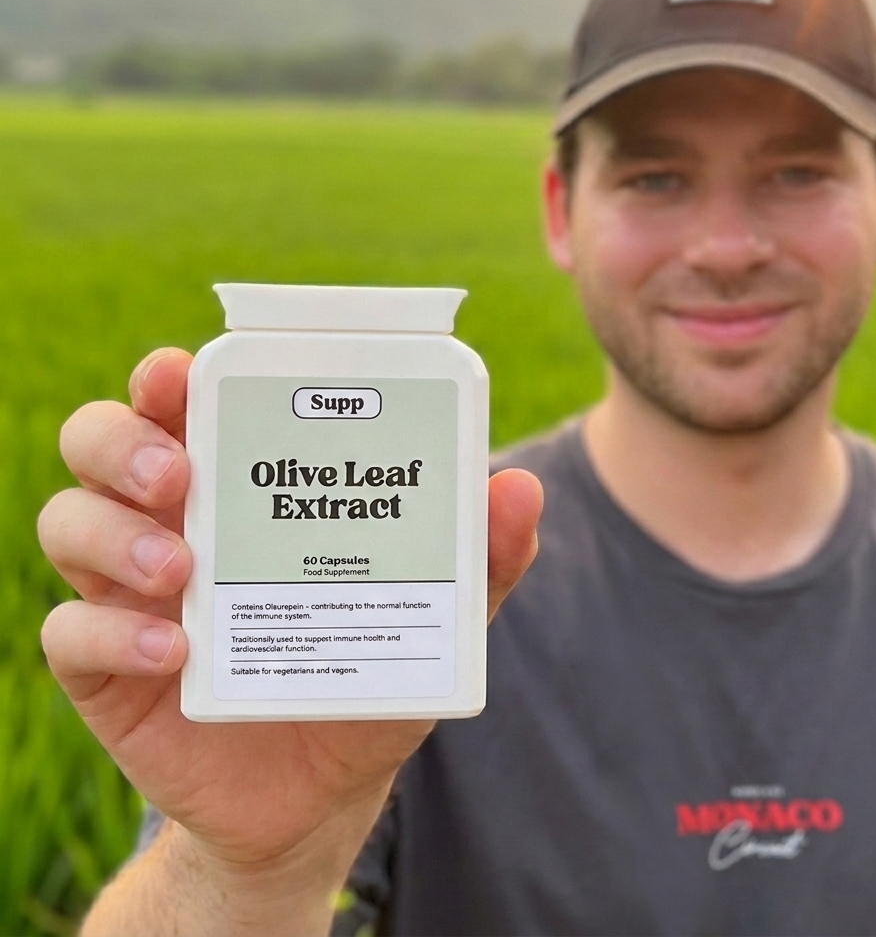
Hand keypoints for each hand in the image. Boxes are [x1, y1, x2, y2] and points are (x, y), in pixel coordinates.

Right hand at [38, 348, 542, 930]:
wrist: (320, 794)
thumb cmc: (368, 675)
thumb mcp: (432, 616)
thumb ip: (479, 558)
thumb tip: (519, 488)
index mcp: (242, 488)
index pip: (185, 406)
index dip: (171, 377)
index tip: (185, 369)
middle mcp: (173, 522)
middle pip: (101, 443)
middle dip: (123, 439)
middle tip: (179, 469)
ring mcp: (130, 593)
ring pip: (68, 522)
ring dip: (115, 531)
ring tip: (184, 565)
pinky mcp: (106, 669)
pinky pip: (71, 633)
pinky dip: (113, 631)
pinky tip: (178, 648)